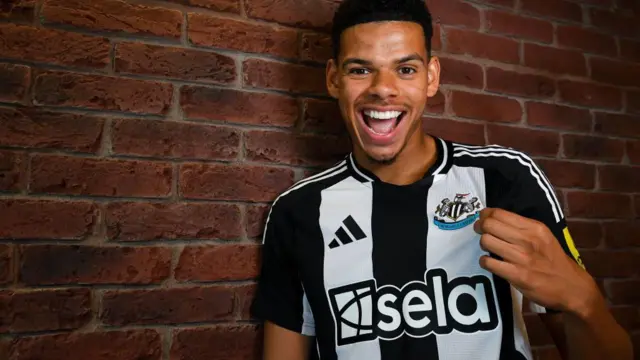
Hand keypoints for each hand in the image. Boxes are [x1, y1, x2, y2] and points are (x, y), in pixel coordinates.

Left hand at [474, 208, 600, 316]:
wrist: (572, 287)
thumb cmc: (555, 261)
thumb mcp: (544, 237)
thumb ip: (523, 228)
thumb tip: (496, 219)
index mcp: (534, 227)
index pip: (499, 213)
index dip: (485, 215)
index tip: (483, 220)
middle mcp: (528, 239)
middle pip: (489, 224)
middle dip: (480, 228)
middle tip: (481, 233)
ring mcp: (522, 258)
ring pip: (486, 241)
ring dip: (483, 245)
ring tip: (489, 249)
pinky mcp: (517, 275)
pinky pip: (489, 262)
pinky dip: (485, 262)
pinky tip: (491, 263)